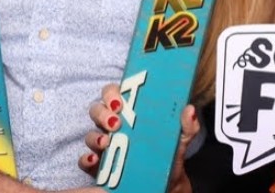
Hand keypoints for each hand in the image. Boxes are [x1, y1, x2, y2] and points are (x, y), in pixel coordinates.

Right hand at [78, 83, 199, 192]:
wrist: (166, 181)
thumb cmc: (169, 151)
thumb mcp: (181, 137)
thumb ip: (187, 125)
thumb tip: (189, 110)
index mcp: (130, 110)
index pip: (114, 93)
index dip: (112, 93)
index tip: (120, 101)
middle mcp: (114, 124)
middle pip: (97, 109)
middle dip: (103, 113)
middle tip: (116, 122)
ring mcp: (105, 144)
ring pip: (90, 133)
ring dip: (95, 136)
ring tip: (106, 142)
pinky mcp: (99, 165)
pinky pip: (84, 159)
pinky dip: (86, 158)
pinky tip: (94, 160)